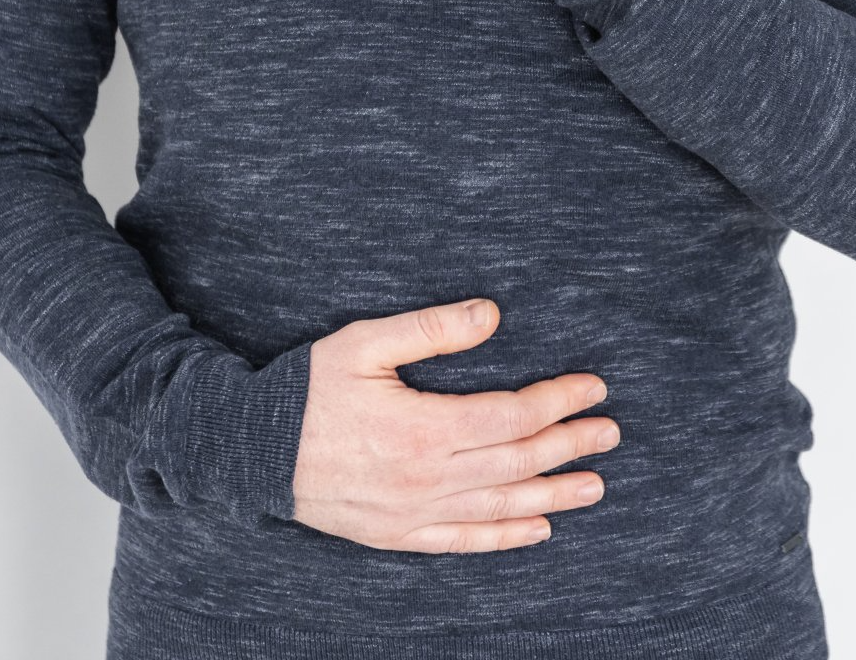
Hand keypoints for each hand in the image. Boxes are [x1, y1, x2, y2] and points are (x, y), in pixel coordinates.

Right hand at [290, 297, 619, 553]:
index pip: (513, 415)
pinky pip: (462, 541)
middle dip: (570, 445)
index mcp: (424, 429)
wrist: (244, 450)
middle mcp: (426, 478)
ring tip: (595, 487)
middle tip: (611, 434)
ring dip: (553, 495)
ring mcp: (412, 513)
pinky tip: (538, 529)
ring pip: (499, 508)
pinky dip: (505, 537)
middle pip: (517, 462)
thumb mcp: (365, 343)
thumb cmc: (305, 390)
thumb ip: (432, 328)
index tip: (594, 387)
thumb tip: (493, 314)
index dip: (559, 401)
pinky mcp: (395, 534)